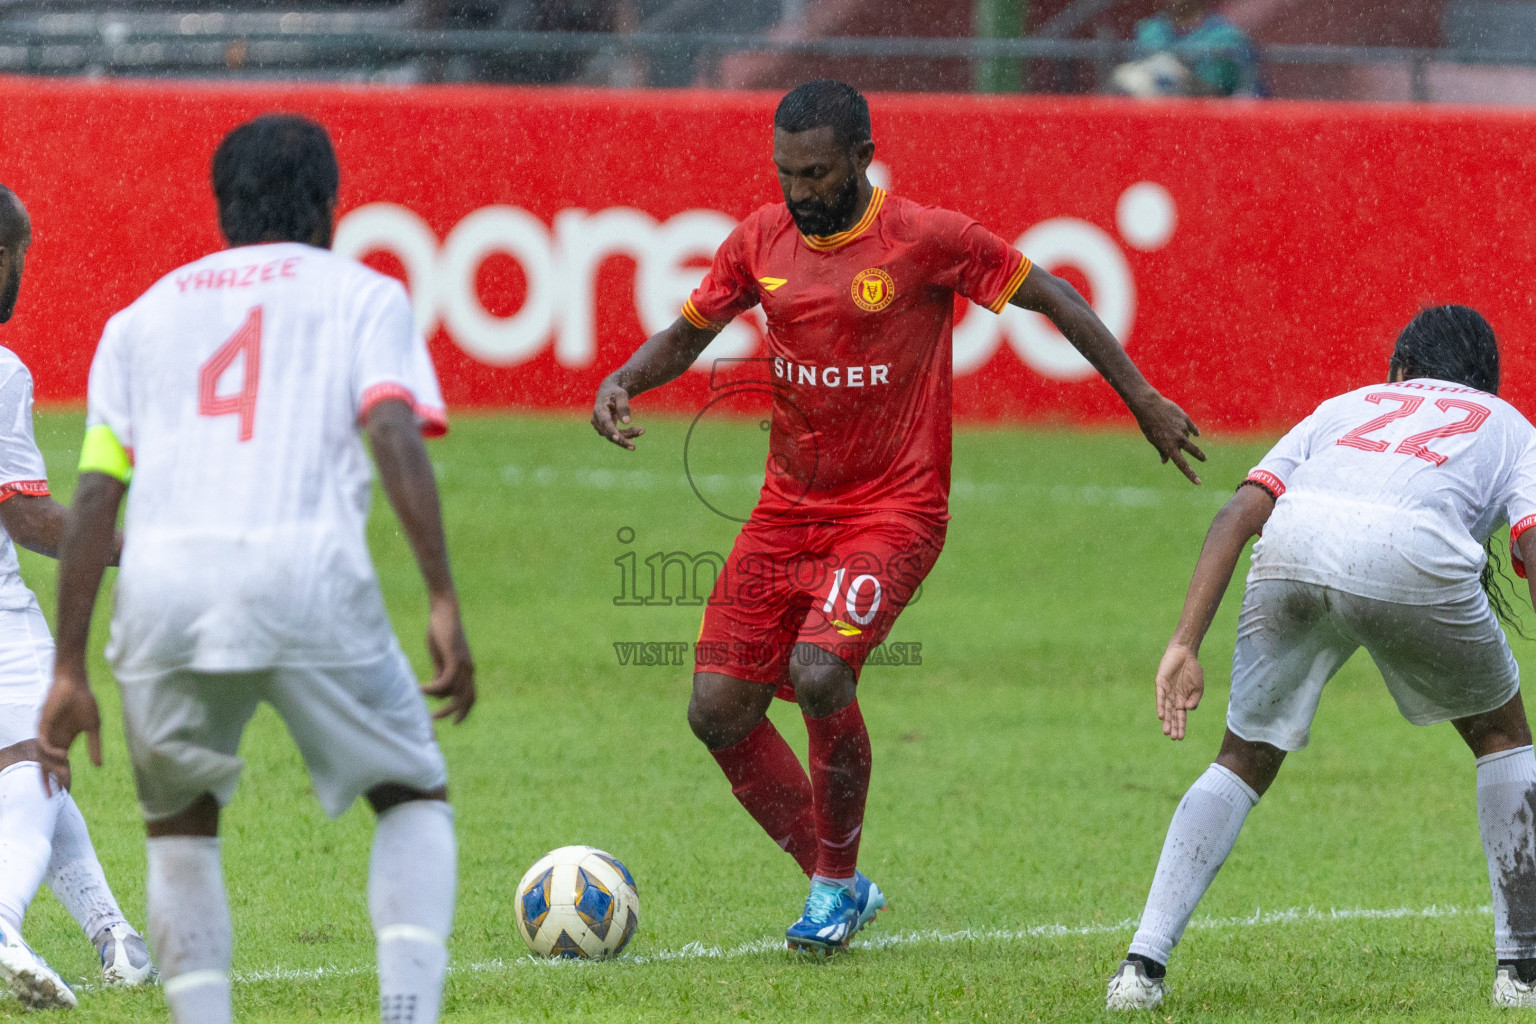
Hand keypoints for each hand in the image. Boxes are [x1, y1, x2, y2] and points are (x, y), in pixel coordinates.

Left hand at [36, 667, 101, 793]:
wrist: (76, 683)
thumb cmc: (84, 702)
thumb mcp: (93, 728)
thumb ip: (95, 747)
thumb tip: (98, 767)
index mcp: (63, 741)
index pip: (56, 764)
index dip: (58, 778)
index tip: (63, 791)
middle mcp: (52, 739)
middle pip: (45, 765)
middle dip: (47, 780)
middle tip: (56, 791)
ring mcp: (46, 733)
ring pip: (42, 757)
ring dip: (51, 767)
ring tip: (63, 773)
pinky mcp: (42, 725)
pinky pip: (43, 744)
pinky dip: (50, 752)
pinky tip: (63, 754)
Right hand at [422, 593, 474, 723]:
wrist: (444, 611)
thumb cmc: (441, 632)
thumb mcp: (441, 656)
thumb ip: (441, 672)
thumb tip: (437, 689)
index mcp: (467, 670)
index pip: (471, 696)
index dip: (465, 711)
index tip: (455, 723)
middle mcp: (469, 669)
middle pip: (467, 699)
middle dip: (453, 712)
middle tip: (434, 718)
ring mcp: (463, 664)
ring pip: (454, 692)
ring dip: (436, 699)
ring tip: (419, 696)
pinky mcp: (454, 658)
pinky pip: (445, 681)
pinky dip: (433, 688)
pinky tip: (421, 689)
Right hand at [591, 378, 644, 450]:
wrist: (609, 393)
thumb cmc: (615, 392)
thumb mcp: (621, 395)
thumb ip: (623, 406)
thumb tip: (627, 422)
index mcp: (599, 410)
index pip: (604, 422)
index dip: (610, 430)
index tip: (617, 438)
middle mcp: (597, 420)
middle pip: (609, 433)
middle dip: (622, 439)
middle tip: (634, 447)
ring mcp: (601, 427)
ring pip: (614, 436)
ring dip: (629, 435)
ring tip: (642, 430)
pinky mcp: (606, 430)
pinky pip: (618, 435)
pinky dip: (629, 434)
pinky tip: (640, 430)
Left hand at [1132, 391, 1204, 484]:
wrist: (1148, 405)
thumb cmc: (1148, 425)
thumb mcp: (1153, 439)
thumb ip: (1161, 451)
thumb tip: (1165, 462)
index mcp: (1169, 447)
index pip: (1182, 464)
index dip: (1190, 474)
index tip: (1198, 482)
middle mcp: (1178, 439)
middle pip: (1193, 451)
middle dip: (1200, 456)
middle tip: (1204, 459)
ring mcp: (1183, 428)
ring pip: (1187, 436)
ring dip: (1183, 436)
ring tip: (1171, 430)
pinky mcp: (1185, 418)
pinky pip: (1191, 427)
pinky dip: (1193, 430)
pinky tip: (1196, 434)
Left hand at [1155, 642, 1203, 740]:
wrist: (1185, 654)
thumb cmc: (1193, 671)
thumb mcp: (1198, 688)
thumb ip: (1194, 700)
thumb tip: (1188, 710)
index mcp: (1182, 700)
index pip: (1180, 717)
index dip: (1180, 727)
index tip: (1180, 738)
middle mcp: (1173, 698)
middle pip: (1172, 715)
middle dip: (1172, 727)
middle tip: (1173, 738)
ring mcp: (1166, 691)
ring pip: (1165, 709)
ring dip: (1165, 720)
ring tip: (1166, 731)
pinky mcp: (1160, 683)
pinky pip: (1160, 696)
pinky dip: (1160, 706)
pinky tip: (1160, 715)